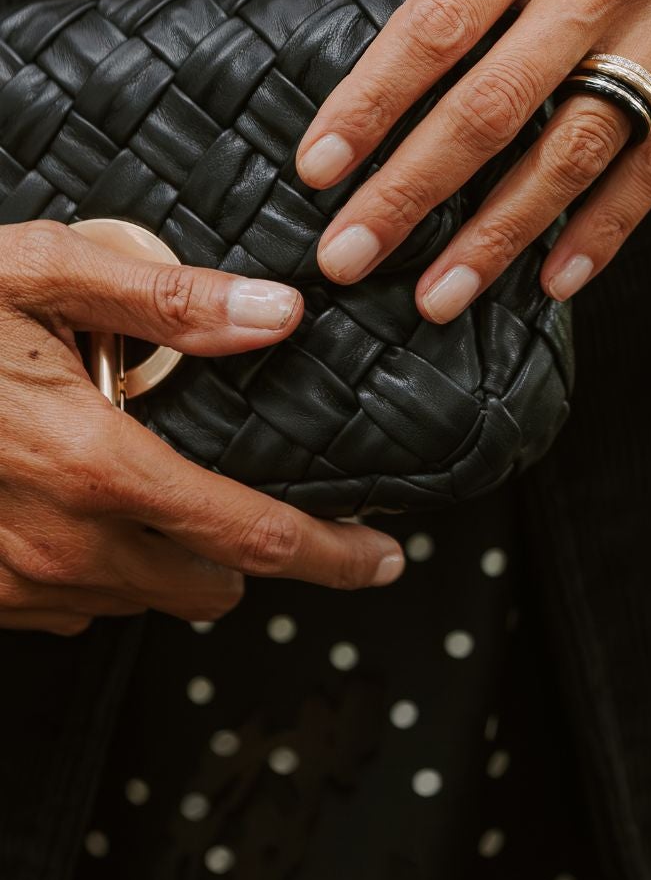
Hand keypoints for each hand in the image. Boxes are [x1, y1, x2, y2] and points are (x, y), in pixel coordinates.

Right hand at [0, 222, 406, 634]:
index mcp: (95, 466)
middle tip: (251, 487)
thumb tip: (278, 315)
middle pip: (208, 586)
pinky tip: (76, 495)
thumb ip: (168, 299)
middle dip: (246, 548)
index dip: (333, 556)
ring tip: (139, 466)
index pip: (252, 540)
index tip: (384, 557)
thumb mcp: (38, 274)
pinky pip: (73, 605)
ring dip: (165, 552)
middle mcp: (60, 546)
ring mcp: (13, 585)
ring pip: (141, 600)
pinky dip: (99, 561)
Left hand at [297, 0, 650, 313]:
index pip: (436, 21)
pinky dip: (607, 227)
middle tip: (350, 253)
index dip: (371, 100)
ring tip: (439, 294)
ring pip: (576, 148)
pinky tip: (557, 277)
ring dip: (501, 233)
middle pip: (496, 101)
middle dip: (413, 189)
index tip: (318, 164)